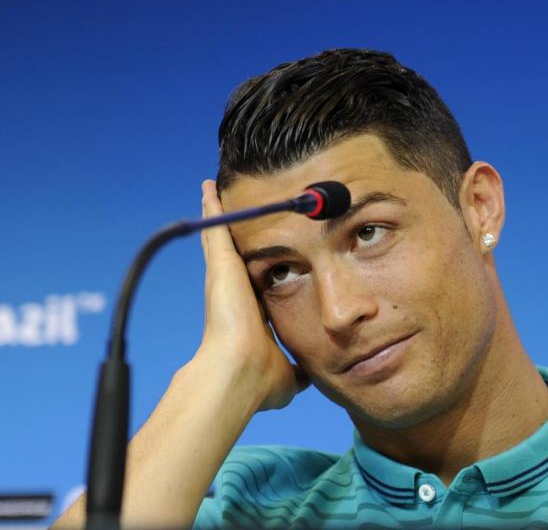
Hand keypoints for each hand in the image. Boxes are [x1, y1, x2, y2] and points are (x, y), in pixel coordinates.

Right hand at [197, 179, 308, 411]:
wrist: (239, 374)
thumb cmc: (261, 379)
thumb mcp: (290, 374)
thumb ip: (301, 368)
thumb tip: (317, 374)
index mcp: (252, 312)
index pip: (258, 281)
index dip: (262, 267)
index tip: (266, 252)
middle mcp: (236, 291)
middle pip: (237, 254)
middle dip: (239, 234)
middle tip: (238, 208)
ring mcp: (225, 277)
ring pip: (224, 237)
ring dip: (222, 215)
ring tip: (216, 189)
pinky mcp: (220, 266)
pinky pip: (216, 228)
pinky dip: (213, 208)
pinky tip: (210, 188)